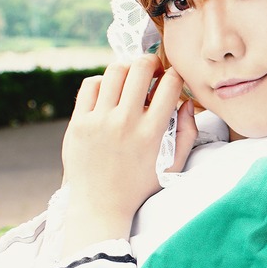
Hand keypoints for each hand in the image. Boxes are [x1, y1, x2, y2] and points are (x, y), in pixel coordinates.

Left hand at [60, 55, 195, 255]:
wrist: (100, 205)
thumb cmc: (140, 186)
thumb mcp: (172, 166)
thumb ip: (187, 134)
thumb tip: (187, 104)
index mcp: (151, 133)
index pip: (169, 85)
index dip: (175, 75)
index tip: (173, 79)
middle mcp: (125, 122)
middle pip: (140, 69)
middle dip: (151, 62)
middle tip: (152, 70)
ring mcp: (99, 121)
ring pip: (114, 71)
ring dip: (127, 68)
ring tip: (130, 78)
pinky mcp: (79, 123)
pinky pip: (90, 85)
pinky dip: (102, 81)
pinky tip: (108, 91)